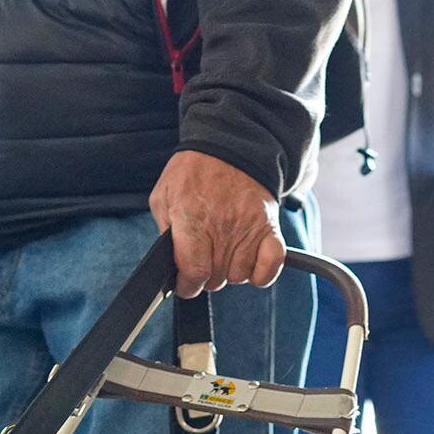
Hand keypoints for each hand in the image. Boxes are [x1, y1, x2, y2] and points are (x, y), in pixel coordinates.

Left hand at [150, 150, 284, 294]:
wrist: (230, 148)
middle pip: (216, 278)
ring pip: (239, 276)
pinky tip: (248, 262)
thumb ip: (165, 232)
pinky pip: (270, 267)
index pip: (194, 271)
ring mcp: (250, 228)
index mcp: (192, 218)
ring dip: (230, 271)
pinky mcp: (270, 228)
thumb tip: (170, 264)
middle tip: (202, 257)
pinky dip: (261, 273)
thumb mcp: (163, 197)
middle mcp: (223, 226)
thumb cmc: (193, 174)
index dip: (187, 285)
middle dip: (205, 276)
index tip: (185, 284)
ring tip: (223, 250)